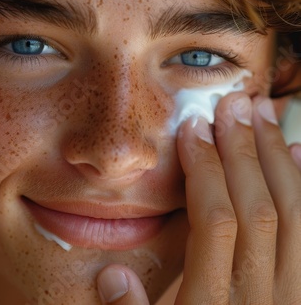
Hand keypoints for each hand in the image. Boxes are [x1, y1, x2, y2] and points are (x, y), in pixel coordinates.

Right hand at [96, 93, 300, 303]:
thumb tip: (111, 277)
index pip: (216, 219)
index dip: (206, 168)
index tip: (194, 130)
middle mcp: (258, 295)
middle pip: (259, 208)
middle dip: (242, 149)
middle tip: (231, 106)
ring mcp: (290, 294)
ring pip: (295, 214)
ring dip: (277, 158)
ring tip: (262, 116)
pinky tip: (298, 155)